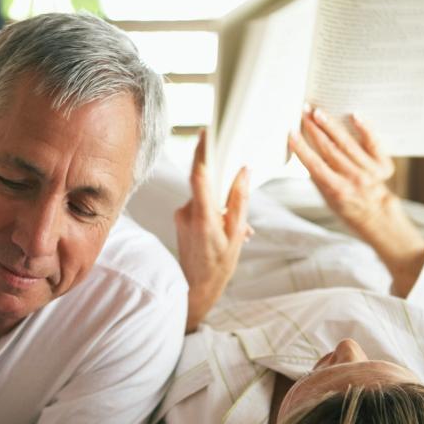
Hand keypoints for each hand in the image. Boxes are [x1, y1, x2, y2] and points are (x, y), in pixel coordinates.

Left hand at [175, 129, 251, 331]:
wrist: (194, 291)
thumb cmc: (218, 267)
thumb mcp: (236, 235)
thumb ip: (240, 201)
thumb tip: (244, 171)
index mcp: (202, 216)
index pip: (199, 175)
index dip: (202, 151)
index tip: (206, 132)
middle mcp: (186, 212)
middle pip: (206, 185)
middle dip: (224, 191)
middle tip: (235, 212)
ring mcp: (181, 216)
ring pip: (205, 198)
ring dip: (221, 208)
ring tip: (232, 232)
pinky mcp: (180, 219)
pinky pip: (200, 208)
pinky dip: (214, 215)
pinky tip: (223, 233)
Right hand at [288, 110, 423, 296]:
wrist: (377, 214)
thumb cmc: (347, 207)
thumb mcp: (327, 198)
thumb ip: (318, 177)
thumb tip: (306, 152)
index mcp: (336, 190)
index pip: (315, 165)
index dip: (302, 148)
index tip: (291, 133)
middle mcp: (353, 179)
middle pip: (330, 150)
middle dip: (314, 129)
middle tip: (303, 112)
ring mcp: (369, 171)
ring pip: (347, 144)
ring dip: (331, 126)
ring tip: (318, 112)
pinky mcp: (383, 164)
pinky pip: (373, 143)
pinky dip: (365, 128)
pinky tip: (354, 115)